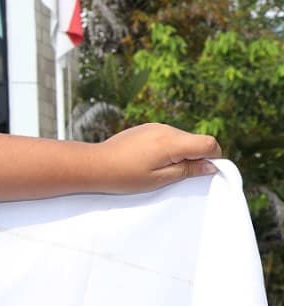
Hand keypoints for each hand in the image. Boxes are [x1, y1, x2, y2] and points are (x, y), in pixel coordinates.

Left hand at [94, 123, 221, 192]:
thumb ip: (188, 170)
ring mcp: (154, 126)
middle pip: (195, 140)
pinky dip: (166, 148)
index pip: (208, 143)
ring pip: (181, 138)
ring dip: (179, 153)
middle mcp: (165, 129)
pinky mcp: (145, 128)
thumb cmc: (125, 176)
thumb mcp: (160, 179)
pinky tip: (149, 160)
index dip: (212, 158)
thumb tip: (212, 166)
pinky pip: (167, 136)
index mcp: (171, 141)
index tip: (200, 172)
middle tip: (174, 174)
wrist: (94, 164)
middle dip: (193, 157)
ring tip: (157, 168)